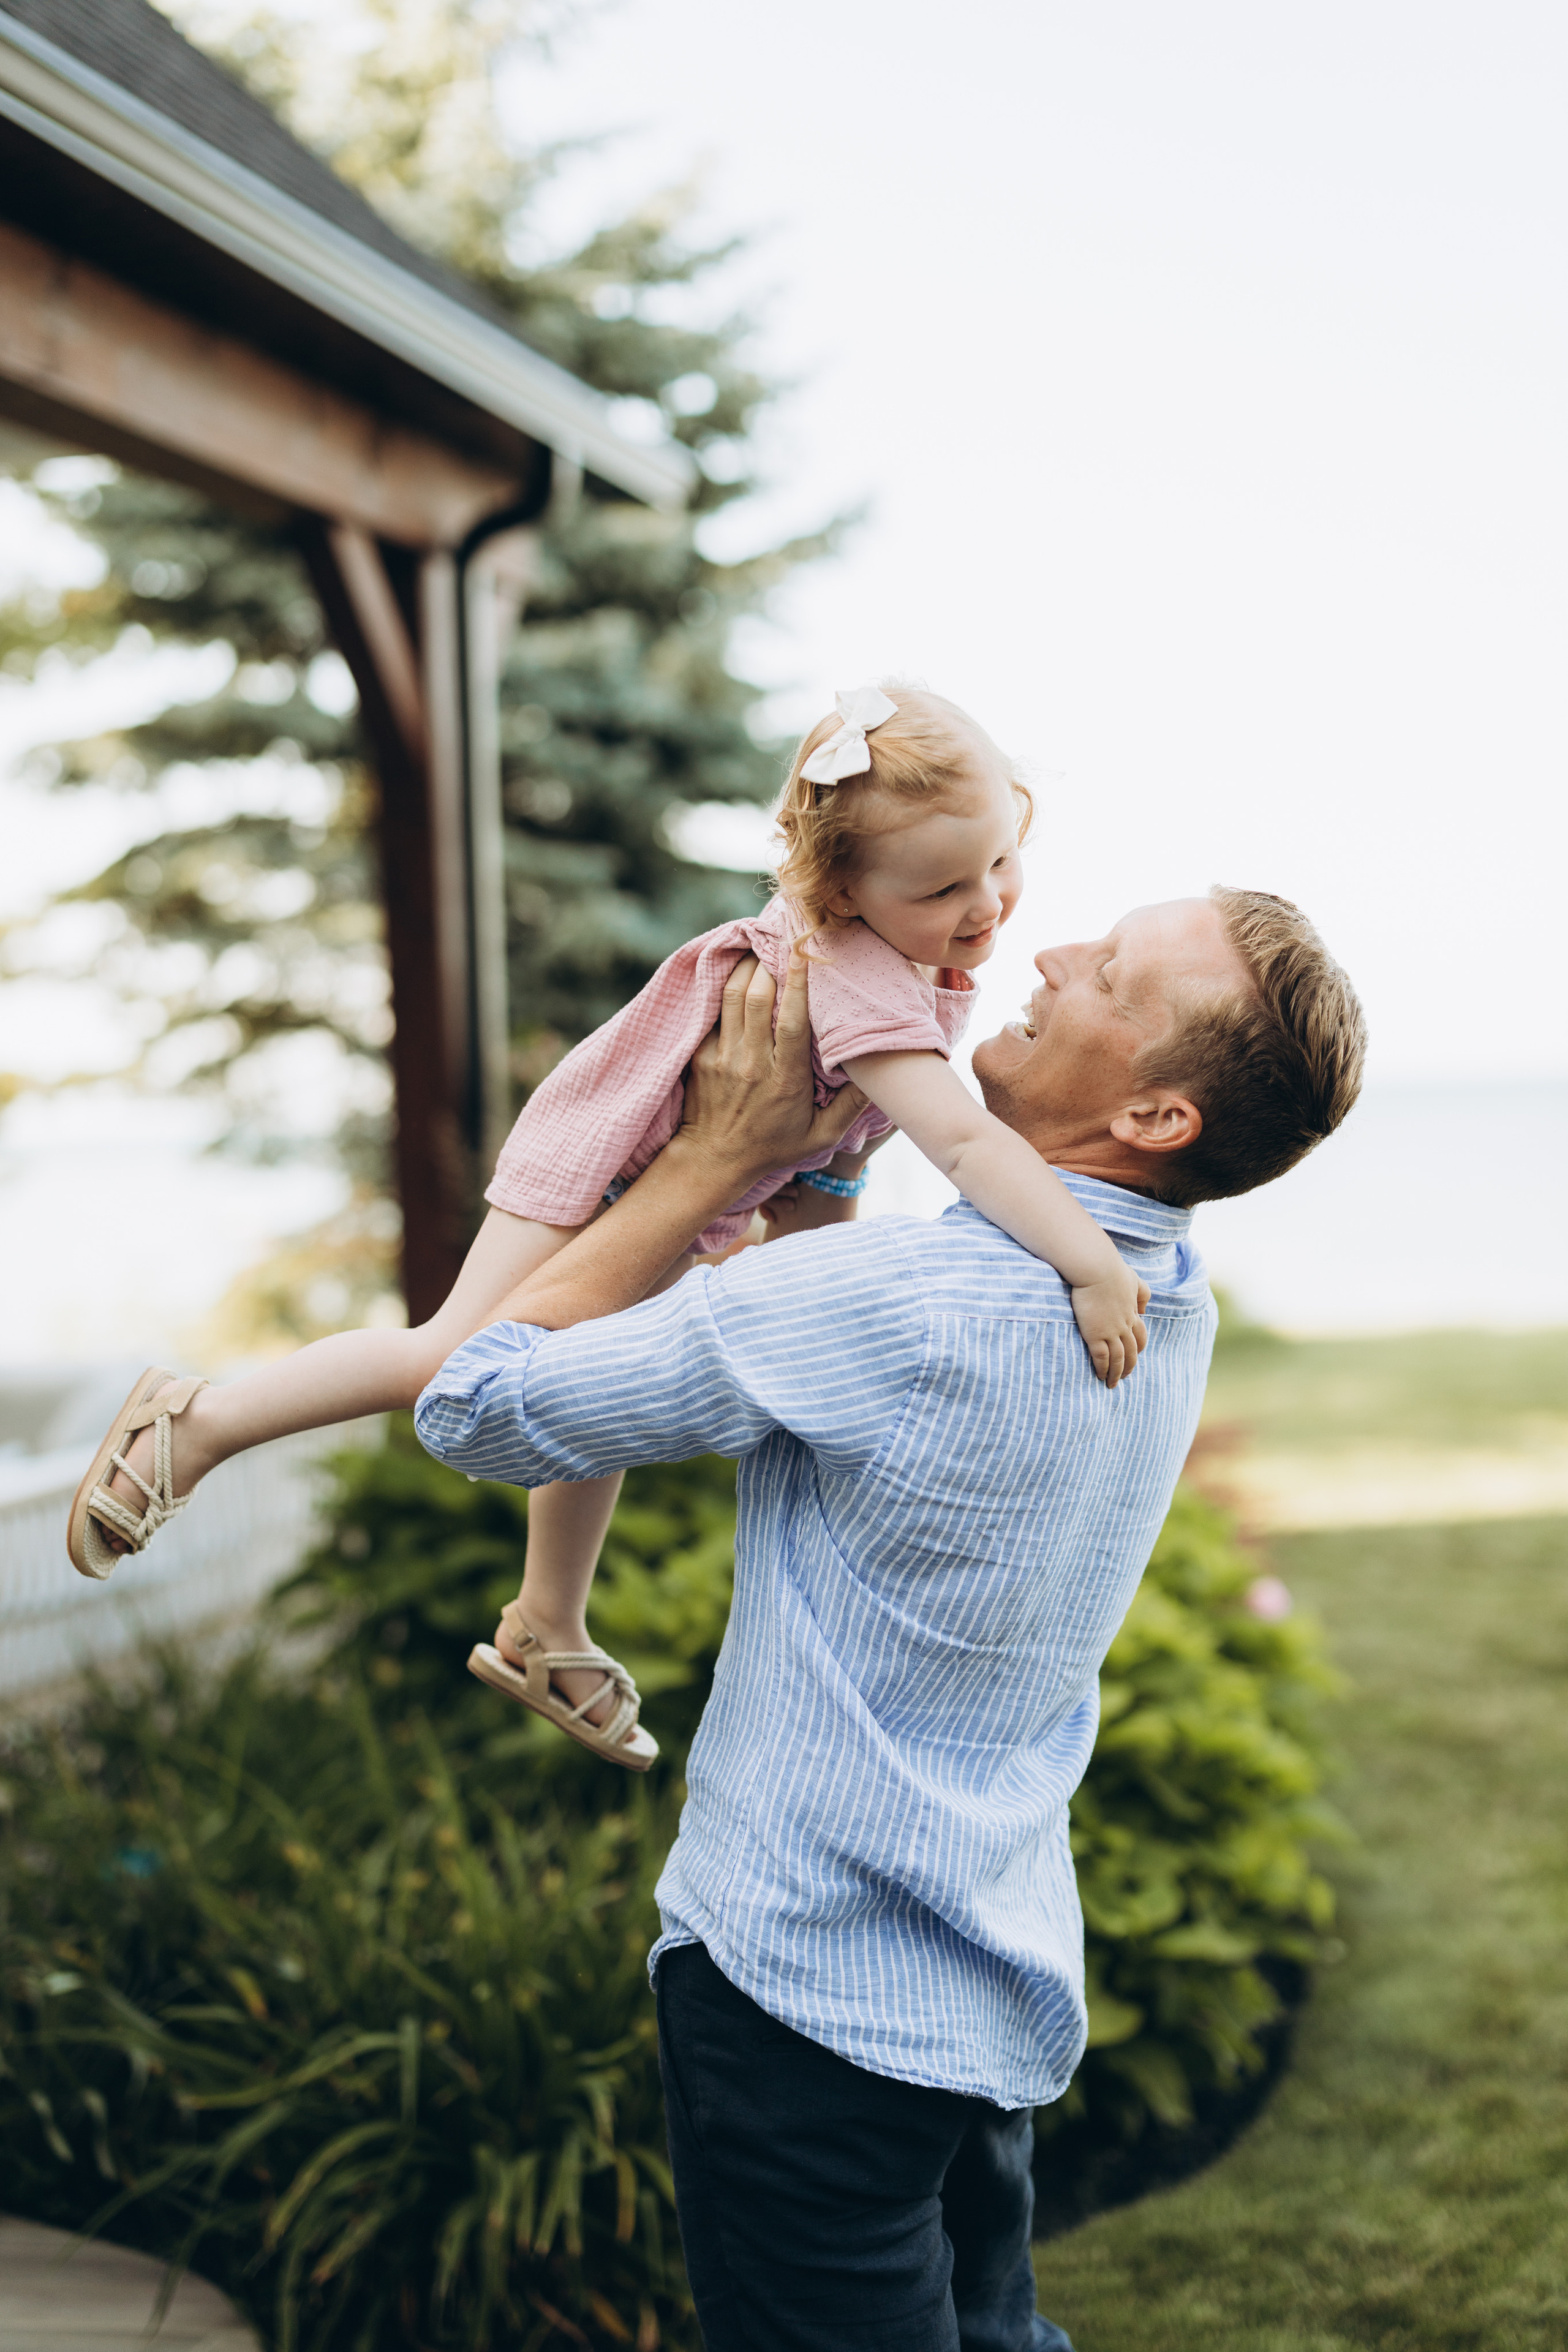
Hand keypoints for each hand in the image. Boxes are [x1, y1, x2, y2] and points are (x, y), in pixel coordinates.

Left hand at [678, 955, 867, 1189]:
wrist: (713, 1160)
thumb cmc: (772, 1148)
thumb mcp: (819, 1137)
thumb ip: (850, 1107)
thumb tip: (880, 1077)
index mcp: (784, 1079)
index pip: (791, 1022)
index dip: (798, 984)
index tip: (806, 953)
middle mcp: (751, 1062)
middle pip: (757, 998)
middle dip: (769, 962)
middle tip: (782, 938)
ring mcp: (722, 1056)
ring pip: (732, 997)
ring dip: (747, 966)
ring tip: (761, 945)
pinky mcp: (701, 1054)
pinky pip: (714, 1011)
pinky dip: (726, 986)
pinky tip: (739, 971)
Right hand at [1070, 1267, 1151, 1388]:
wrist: (1097, 1268)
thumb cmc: (1112, 1269)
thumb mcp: (1134, 1279)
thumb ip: (1142, 1294)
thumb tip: (1143, 1310)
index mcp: (1132, 1313)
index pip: (1140, 1337)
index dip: (1138, 1349)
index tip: (1134, 1356)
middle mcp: (1124, 1326)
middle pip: (1131, 1352)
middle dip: (1128, 1366)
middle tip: (1124, 1377)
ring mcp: (1111, 1332)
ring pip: (1117, 1359)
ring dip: (1116, 1373)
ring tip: (1112, 1384)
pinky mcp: (1095, 1334)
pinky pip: (1101, 1358)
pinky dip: (1103, 1369)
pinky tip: (1100, 1376)